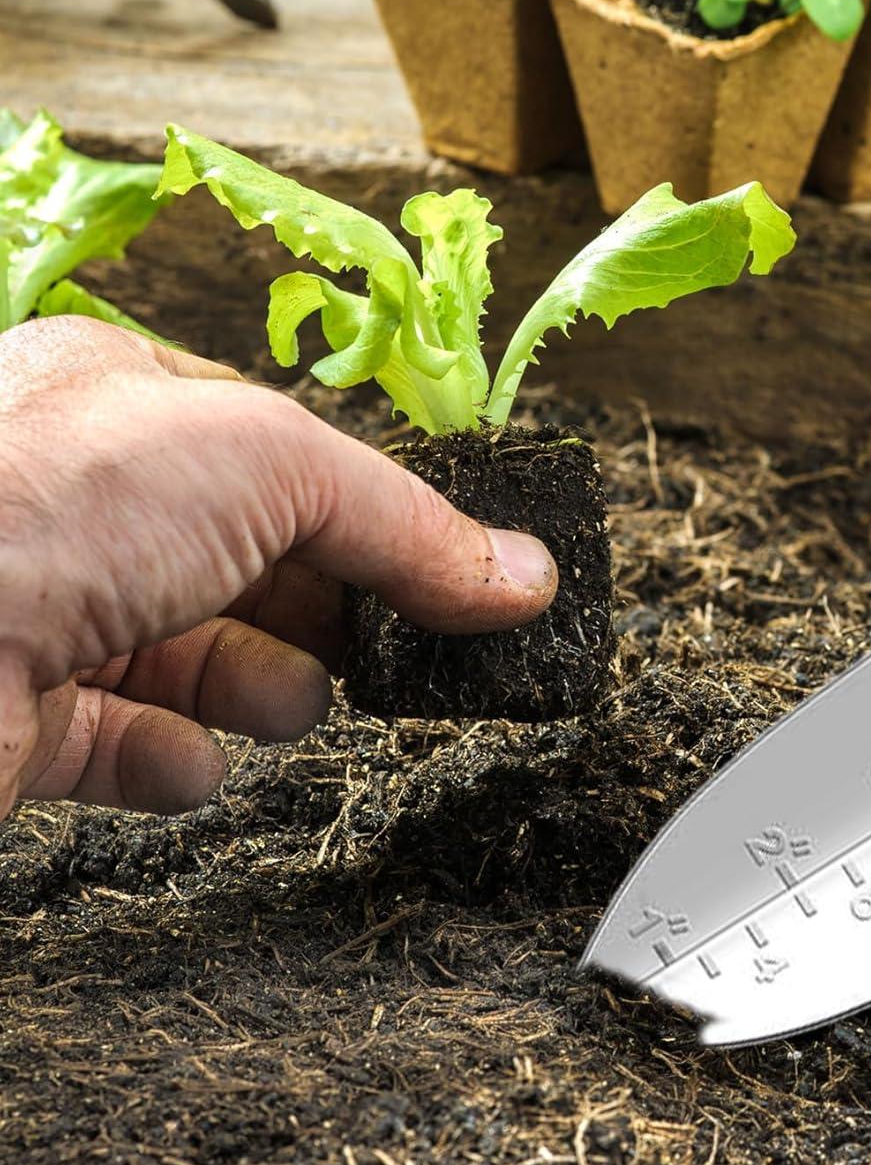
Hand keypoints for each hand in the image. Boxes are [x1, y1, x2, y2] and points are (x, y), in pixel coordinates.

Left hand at [0, 317, 556, 820]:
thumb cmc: (43, 506)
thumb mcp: (274, 467)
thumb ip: (407, 524)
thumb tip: (524, 575)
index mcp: (118, 399)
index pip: (274, 455)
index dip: (362, 512)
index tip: (438, 569)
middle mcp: (70, 501)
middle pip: (237, 558)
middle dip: (320, 605)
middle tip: (398, 650)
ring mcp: (31, 610)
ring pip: (179, 651)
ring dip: (255, 683)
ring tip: (297, 705)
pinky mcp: (3, 720)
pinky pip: (106, 741)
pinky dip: (166, 758)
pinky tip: (195, 765)